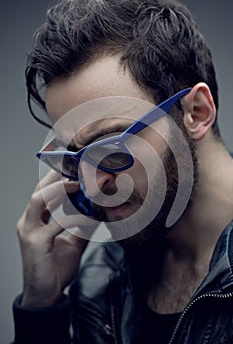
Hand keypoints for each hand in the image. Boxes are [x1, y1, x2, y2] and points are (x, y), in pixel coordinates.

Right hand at [17, 171, 97, 307]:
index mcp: (35, 219)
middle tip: (75, 166)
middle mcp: (28, 221)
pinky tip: (89, 217)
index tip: (73, 167)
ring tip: (77, 183)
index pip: (43, 192)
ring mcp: (29, 231)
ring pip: (39, 199)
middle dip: (56, 175)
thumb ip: (83, 227)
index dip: (56, 178)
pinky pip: (56, 223)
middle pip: (39, 190)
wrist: (46, 295)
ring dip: (59, 189)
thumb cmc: (56, 267)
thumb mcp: (73, 242)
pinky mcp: (35, 243)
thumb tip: (99, 213)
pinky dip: (74, 217)